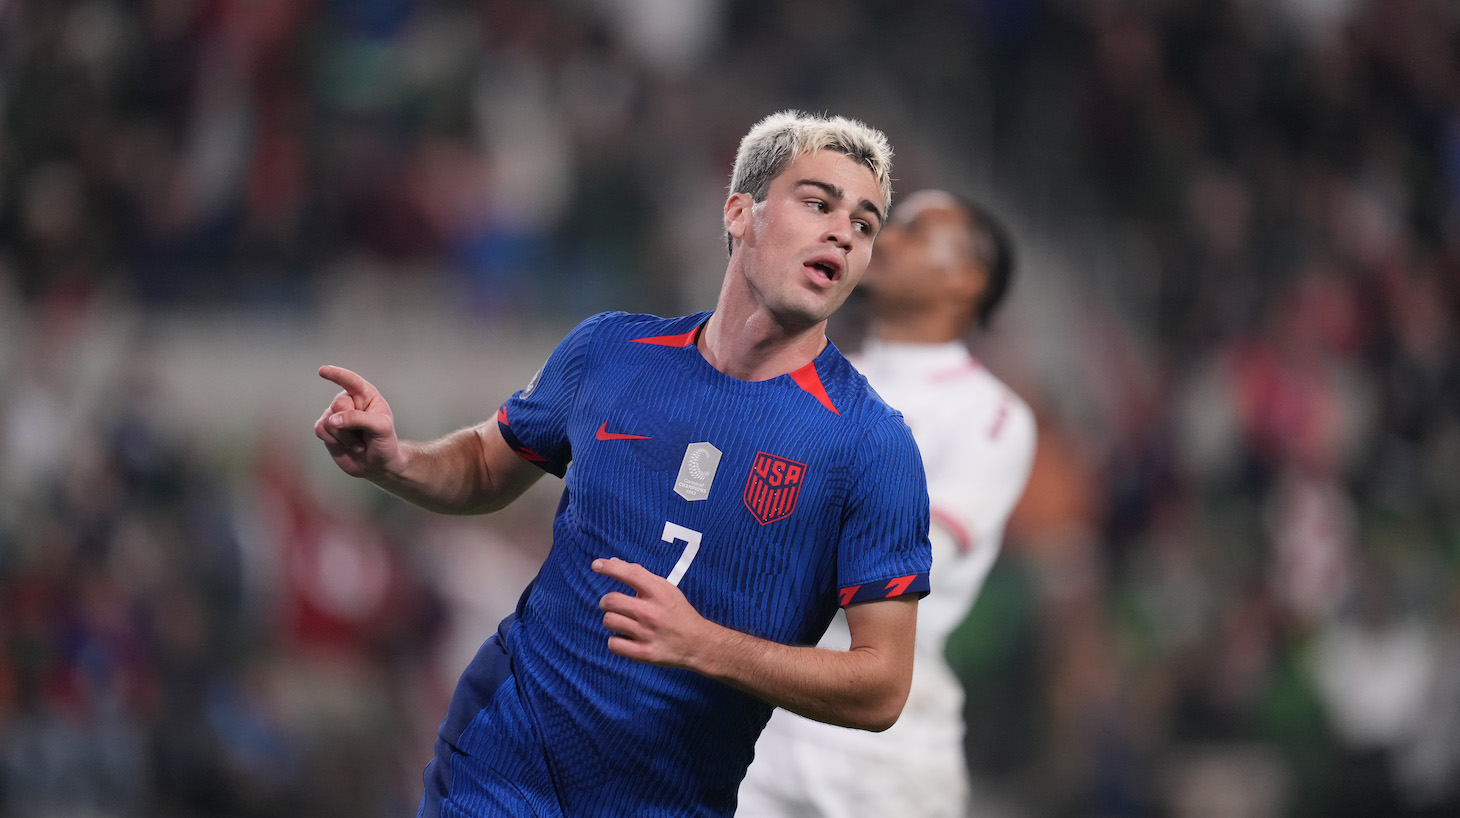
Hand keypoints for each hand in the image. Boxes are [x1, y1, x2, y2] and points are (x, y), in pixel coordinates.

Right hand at [314, 365, 402, 479]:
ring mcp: (335, 414)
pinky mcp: (325, 429)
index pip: (350, 381)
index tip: (322, 371)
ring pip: (328, 420)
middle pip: (338, 405)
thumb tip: (332, 419)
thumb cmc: (384, 442)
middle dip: (350, 424)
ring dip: (345, 437)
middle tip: (364, 434)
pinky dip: (333, 441)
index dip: (336, 375)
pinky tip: (346, 445)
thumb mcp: (381, 428)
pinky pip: (320, 430)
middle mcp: (348, 401)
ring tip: (358, 443)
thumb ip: (358, 419)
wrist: (377, 464)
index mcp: (365, 395)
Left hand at [594, 557, 712, 668]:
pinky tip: (625, 638)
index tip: (596, 565)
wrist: (697, 643)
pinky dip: (616, 641)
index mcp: (659, 592)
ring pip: (609, 621)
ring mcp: (646, 634)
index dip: (609, 567)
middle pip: (611, 600)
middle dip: (606, 601)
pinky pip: (613, 644)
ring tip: (622, 622)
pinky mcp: (643, 653)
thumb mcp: (666, 589)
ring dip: (611, 620)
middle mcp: (651, 612)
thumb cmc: (678, 612)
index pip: (630, 574)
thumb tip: (612, 562)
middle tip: (612, 605)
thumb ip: (640, 575)